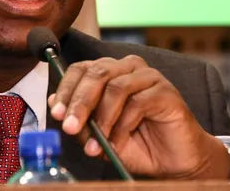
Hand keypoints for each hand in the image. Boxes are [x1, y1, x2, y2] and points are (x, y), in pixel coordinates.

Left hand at [49, 55, 229, 179]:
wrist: (172, 162)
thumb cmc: (136, 144)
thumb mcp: (100, 136)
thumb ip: (80, 120)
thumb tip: (56, 103)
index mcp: (109, 72)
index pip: (81, 69)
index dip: (66, 89)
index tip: (56, 113)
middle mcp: (128, 68)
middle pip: (97, 73)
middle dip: (80, 102)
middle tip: (70, 127)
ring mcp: (148, 76)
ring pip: (116, 88)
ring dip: (102, 119)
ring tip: (97, 144)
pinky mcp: (165, 91)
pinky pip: (138, 102)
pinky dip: (123, 125)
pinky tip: (118, 142)